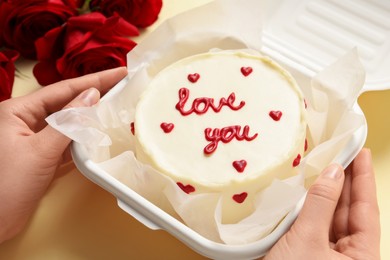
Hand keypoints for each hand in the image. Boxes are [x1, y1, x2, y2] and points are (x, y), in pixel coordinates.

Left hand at [0, 67, 126, 242]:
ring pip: (68, 123)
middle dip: (93, 94)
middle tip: (121, 85)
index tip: (119, 73)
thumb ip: (68, 122)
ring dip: (90, 117)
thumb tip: (91, 96)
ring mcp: (34, 140)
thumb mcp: (40, 150)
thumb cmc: (6, 185)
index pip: (62, 90)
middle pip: (66, 103)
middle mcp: (26, 121)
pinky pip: (67, 141)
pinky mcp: (42, 157)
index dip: (93, 80)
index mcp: (18, 111)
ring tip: (115, 105)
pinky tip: (99, 133)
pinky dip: (83, 138)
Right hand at [265, 149, 379, 259]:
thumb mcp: (306, 237)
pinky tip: (310, 191)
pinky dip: (312, 208)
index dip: (364, 179)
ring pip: (331, 219)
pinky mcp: (310, 254)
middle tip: (341, 153)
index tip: (362, 153)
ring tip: (325, 168)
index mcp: (361, 257)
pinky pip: (316, 226)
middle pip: (350, 213)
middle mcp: (349, 256)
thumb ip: (321, 203)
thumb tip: (333, 172)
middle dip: (345, 183)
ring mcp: (328, 255)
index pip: (367, 210)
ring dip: (326, 194)